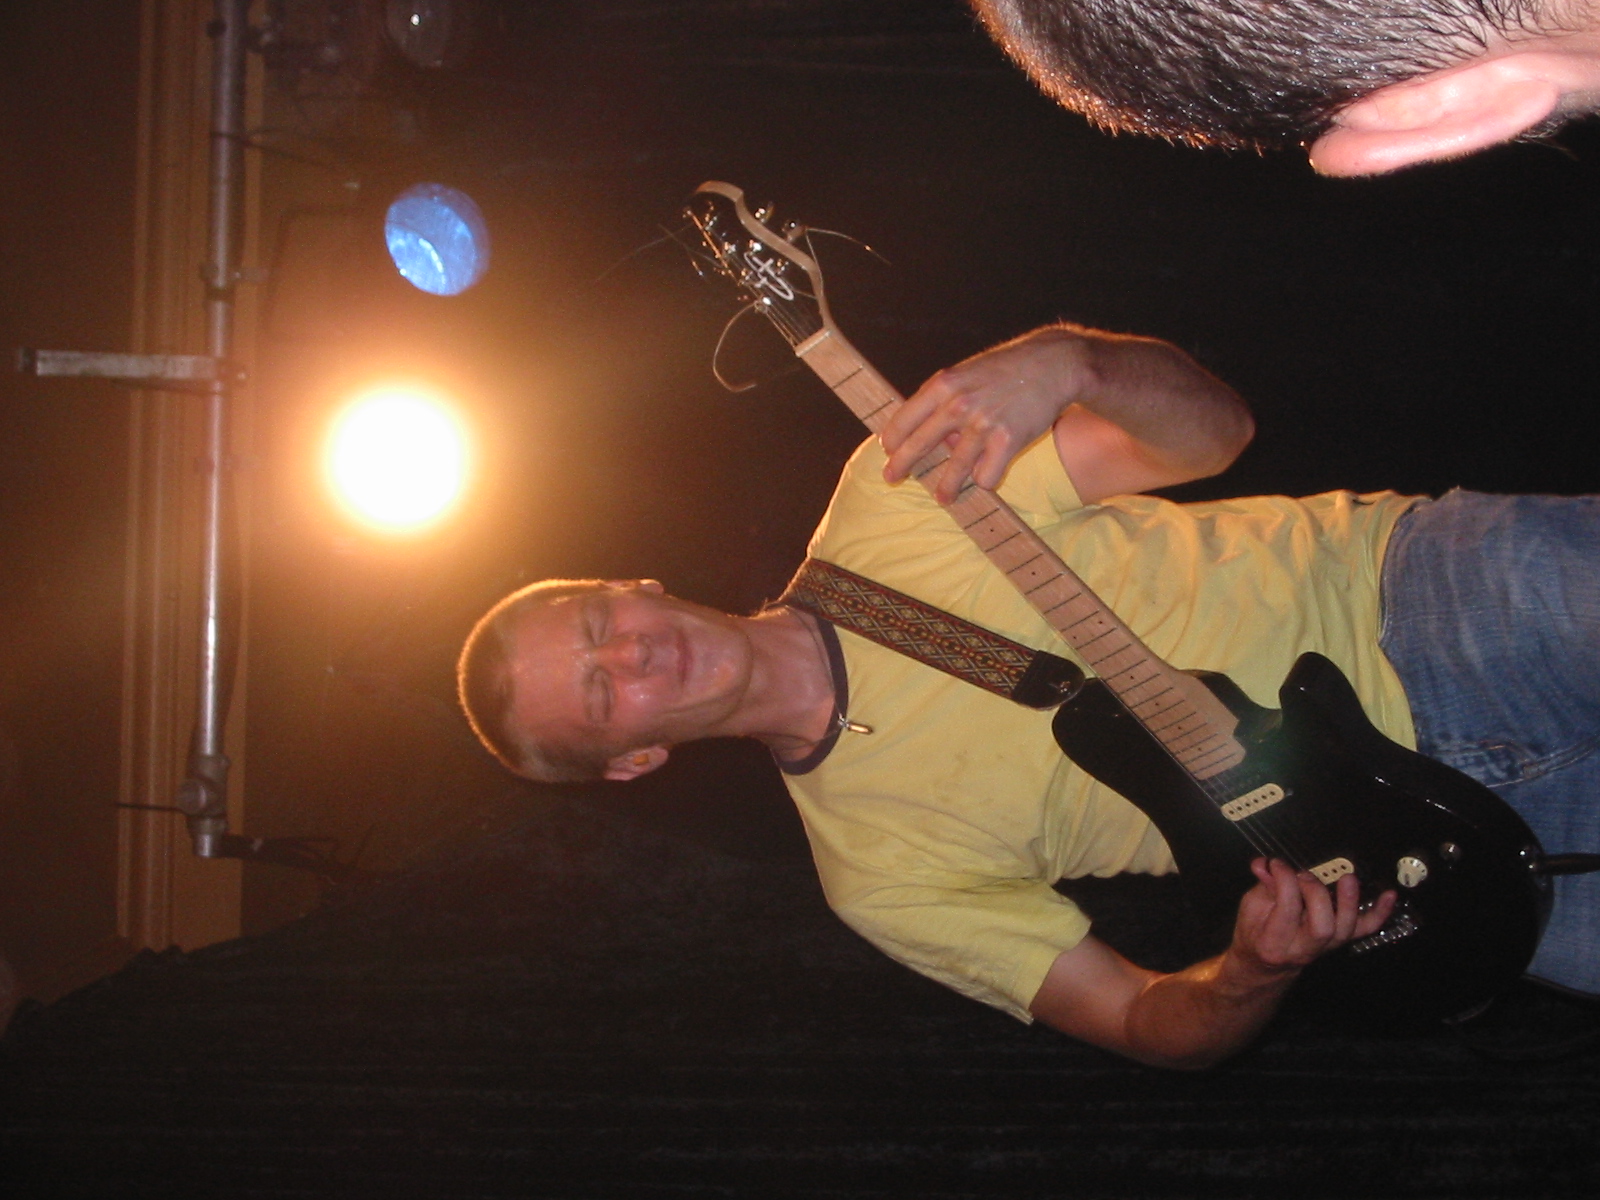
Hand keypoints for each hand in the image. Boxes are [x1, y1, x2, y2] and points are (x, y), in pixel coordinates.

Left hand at [881, 327, 1086, 503]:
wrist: (1053, 365)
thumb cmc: (1007, 368)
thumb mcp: (967, 373)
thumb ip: (945, 398)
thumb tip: (930, 434)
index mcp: (944, 385)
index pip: (904, 418)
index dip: (893, 438)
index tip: (888, 449)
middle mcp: (958, 405)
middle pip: (918, 446)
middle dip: (901, 466)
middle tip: (891, 477)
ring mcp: (982, 425)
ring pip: (954, 469)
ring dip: (946, 488)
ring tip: (943, 498)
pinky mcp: (1007, 442)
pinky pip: (986, 475)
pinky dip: (986, 479)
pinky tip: (987, 476)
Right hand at [1226, 858, 1396, 981]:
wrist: (1265, 965)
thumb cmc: (1255, 934)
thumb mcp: (1249, 908)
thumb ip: (1263, 885)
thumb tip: (1266, 863)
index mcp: (1274, 941)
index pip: (1287, 908)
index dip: (1285, 880)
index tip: (1277, 864)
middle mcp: (1303, 949)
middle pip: (1321, 925)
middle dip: (1315, 893)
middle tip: (1303, 875)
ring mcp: (1325, 947)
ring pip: (1344, 929)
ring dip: (1349, 902)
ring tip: (1346, 878)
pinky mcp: (1339, 940)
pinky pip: (1364, 929)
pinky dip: (1380, 913)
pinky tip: (1389, 895)